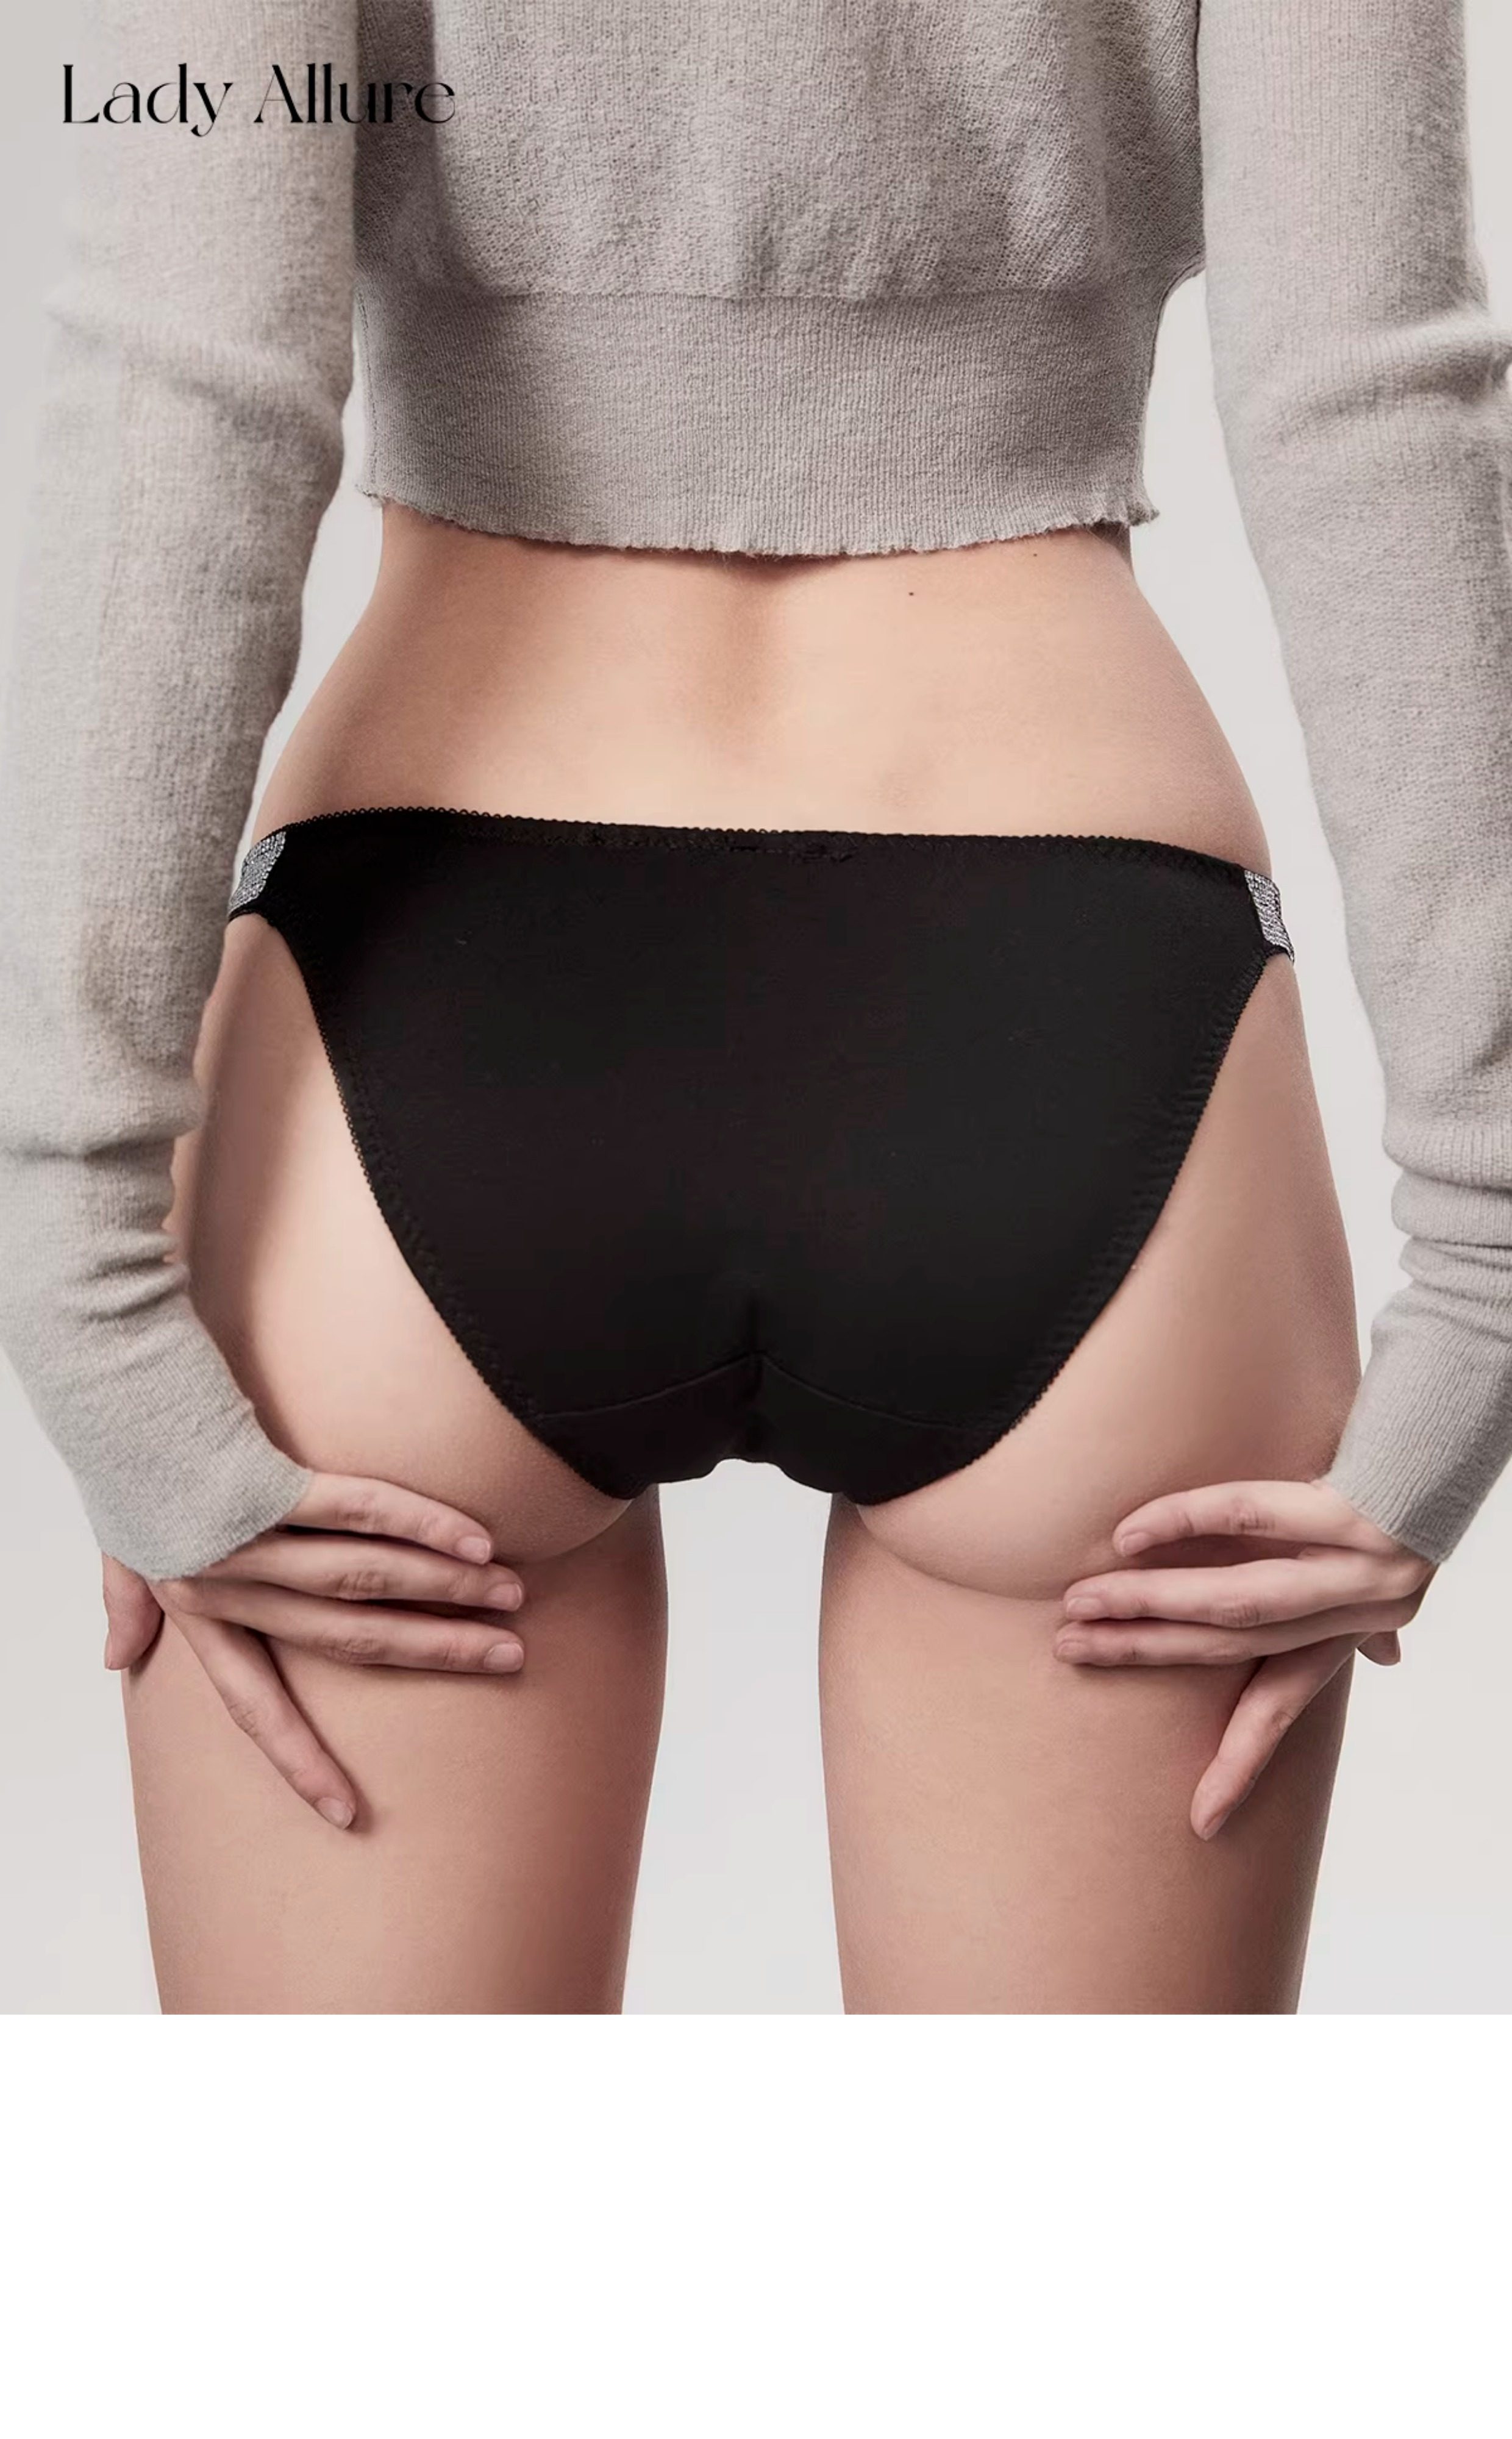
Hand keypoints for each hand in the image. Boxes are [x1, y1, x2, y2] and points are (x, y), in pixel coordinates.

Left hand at [101, 1472, 526, 1829]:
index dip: (299, 1759)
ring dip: (445, 1589)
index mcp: (196, 1612)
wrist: (109, 1381)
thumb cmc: (124, 1456)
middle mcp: (223, 1588)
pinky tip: (472, 1539)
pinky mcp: (269, 1482)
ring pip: (363, 1579)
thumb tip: (114, 1659)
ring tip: (507, 1595)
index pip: (253, 1707)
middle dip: (433, 1652)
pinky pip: (360, 1511)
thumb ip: (123, 1598)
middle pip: (344, 1640)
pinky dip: (421, 1525)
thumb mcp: (115, 1539)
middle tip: (507, 1657)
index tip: (346, 1814)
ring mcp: (248, 1538)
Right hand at [1052, 1478, 1434, 1840]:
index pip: (1286, 1709)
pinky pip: (1251, 1512)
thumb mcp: (1399, 1572)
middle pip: (1234, 1647)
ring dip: (1149, 1605)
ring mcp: (1354, 1563)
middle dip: (1147, 1654)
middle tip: (1071, 1652)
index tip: (1202, 1820)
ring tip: (1080, 1607)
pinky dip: (1186, 1522)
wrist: (1452, 1441)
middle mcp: (1356, 1609)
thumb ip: (1379, 1619)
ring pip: (1235, 1599)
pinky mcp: (1348, 1508)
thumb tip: (1386, 1660)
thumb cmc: (1411, 1501)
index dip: (1243, 1761)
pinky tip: (1130, 1535)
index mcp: (1352, 1629)